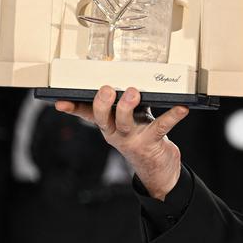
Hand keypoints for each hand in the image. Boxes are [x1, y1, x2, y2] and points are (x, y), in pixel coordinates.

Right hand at [55, 86, 188, 199]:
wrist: (158, 168)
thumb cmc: (143, 135)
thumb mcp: (131, 118)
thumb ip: (127, 101)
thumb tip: (129, 74)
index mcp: (108, 125)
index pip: (87, 115)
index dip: (73, 108)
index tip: (60, 102)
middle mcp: (116, 133)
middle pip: (102, 119)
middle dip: (102, 104)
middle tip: (106, 89)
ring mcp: (132, 140)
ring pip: (124, 123)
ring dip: (127, 107)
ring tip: (133, 93)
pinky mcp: (152, 143)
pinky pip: (161, 127)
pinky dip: (172, 116)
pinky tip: (182, 108)